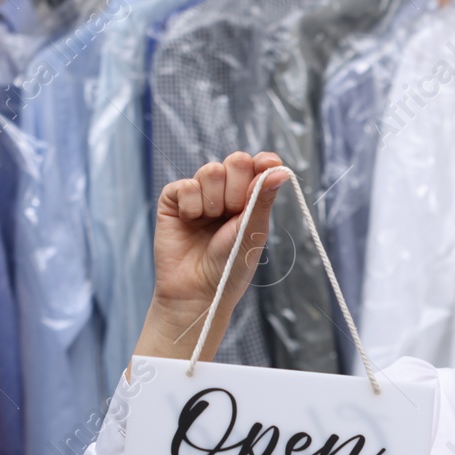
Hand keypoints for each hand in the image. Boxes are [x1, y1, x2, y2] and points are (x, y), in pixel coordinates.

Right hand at [137, 152, 288, 367]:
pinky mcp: (174, 201)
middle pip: (236, 162)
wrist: (197, 292)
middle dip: (238, 188)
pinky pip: (185, 185)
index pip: (258, 165)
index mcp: (249, 200)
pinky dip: (191, 204)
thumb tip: (280, 169)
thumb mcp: (253, 233)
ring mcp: (199, 195)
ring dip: (214, 200)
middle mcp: (225, 193)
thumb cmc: (230, 267)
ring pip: (211, 171)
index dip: (263, 162)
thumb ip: (262, 198)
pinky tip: (190, 221)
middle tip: (233, 215)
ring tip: (210, 223)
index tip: (267, 164)